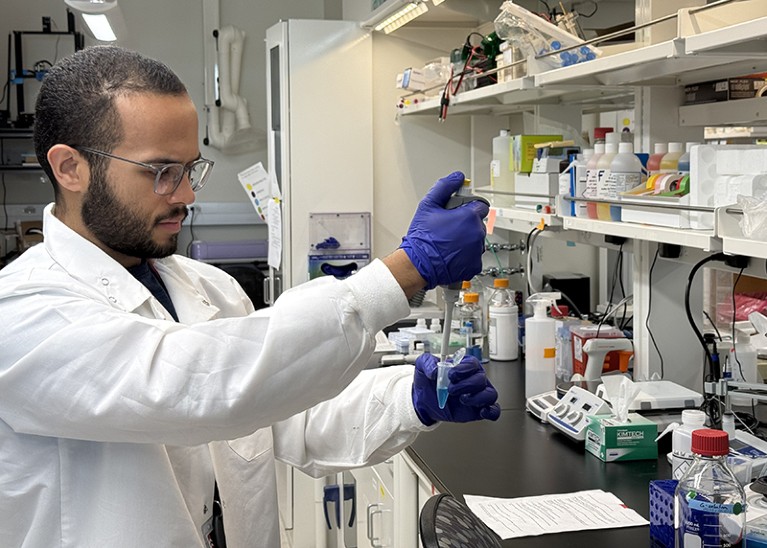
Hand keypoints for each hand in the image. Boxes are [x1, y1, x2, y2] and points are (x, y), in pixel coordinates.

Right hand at [399, 171, 488, 289]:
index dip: (469, 208)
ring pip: (476, 240)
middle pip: (478, 224)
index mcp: (469, 216)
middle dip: (466, 225)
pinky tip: (451, 254)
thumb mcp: (428, 205)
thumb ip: (444, 187)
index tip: (461, 212)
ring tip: (448, 243)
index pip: (481, 206)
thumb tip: (457, 177)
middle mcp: (477, 233)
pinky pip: (474, 257)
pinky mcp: (474, 265)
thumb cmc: (422, 238)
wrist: (418, 264)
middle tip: (449, 229)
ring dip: (467, 240)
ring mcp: (477, 251)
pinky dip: (465, 256)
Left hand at [412, 353, 500, 425]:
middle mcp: (474, 379)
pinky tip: (482, 412)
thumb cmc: (427, 382)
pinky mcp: (477, 410)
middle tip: (451, 390)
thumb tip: (435, 370)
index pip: (472, 364)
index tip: (451, 374)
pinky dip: (491, 411)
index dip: (464, 369)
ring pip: (490, 394)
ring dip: (477, 398)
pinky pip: (493, 410)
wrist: (423, 401)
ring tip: (462, 400)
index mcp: (464, 366)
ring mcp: (477, 394)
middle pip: (481, 379)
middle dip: (466, 385)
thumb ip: (427, 362)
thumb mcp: (422, 366)